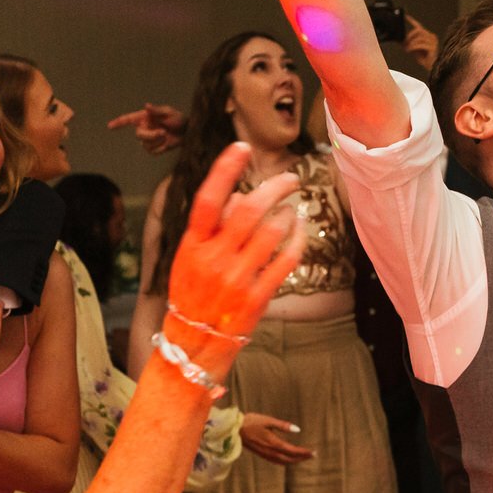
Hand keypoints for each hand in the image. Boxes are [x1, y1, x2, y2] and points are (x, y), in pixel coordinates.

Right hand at [106, 103, 187, 155]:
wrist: (188, 132)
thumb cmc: (179, 119)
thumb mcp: (170, 113)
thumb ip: (157, 111)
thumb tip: (146, 106)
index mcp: (145, 117)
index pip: (128, 119)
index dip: (119, 123)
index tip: (110, 126)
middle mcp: (144, 128)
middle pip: (139, 135)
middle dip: (151, 135)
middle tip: (164, 132)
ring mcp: (148, 139)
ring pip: (145, 144)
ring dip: (158, 141)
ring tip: (167, 136)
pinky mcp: (154, 148)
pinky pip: (152, 151)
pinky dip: (161, 148)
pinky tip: (168, 143)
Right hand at [161, 140, 303, 380]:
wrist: (194, 345)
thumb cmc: (193, 295)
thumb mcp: (191, 259)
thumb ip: (212, 228)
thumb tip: (239, 197)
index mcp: (192, 245)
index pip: (208, 199)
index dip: (224, 170)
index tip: (241, 146)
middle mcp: (214, 260)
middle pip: (248, 210)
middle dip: (274, 187)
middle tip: (290, 178)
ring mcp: (237, 280)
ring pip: (272, 232)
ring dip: (288, 212)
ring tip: (293, 207)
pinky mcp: (258, 298)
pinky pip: (287, 260)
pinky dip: (298, 239)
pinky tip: (301, 229)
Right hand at [239, 412, 314, 463]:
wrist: (234, 429)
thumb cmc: (251, 421)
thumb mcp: (268, 420)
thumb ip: (283, 426)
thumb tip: (297, 430)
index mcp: (273, 443)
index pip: (292, 450)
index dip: (304, 452)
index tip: (314, 452)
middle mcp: (270, 451)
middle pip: (289, 459)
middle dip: (302, 458)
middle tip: (313, 455)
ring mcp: (265, 454)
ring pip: (283, 462)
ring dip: (294, 461)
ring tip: (304, 457)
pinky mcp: (262, 454)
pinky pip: (276, 461)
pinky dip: (286, 461)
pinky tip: (289, 458)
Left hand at [402, 17, 438, 72]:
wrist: (430, 67)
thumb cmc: (423, 57)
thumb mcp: (413, 48)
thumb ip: (407, 42)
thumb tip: (398, 39)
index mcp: (427, 35)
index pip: (419, 26)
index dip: (411, 21)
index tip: (405, 16)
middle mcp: (431, 37)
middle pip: (418, 30)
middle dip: (409, 36)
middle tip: (404, 42)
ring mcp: (433, 42)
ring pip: (419, 38)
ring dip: (410, 43)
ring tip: (406, 48)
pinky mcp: (432, 48)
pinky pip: (421, 44)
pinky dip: (413, 47)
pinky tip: (410, 50)